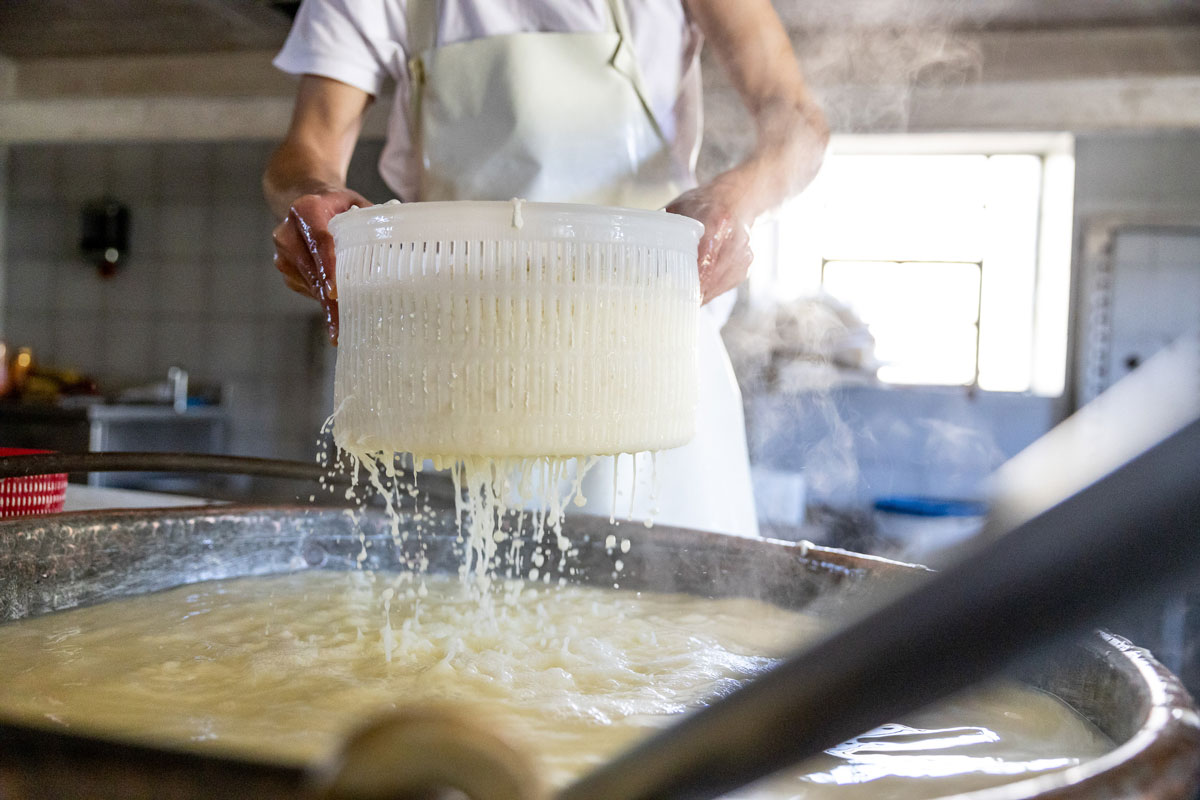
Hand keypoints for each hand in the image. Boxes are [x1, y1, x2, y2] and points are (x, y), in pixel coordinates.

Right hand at [272, 187, 369, 343]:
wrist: (304, 205)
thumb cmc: (337, 207)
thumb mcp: (355, 204)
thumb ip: (371, 221)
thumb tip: (399, 239)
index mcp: (306, 210)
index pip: (319, 241)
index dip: (328, 267)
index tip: (334, 292)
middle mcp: (288, 232)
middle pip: (312, 270)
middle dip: (329, 299)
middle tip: (342, 325)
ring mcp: (283, 253)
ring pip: (309, 284)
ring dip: (327, 303)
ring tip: (343, 325)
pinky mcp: (285, 269)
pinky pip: (307, 288)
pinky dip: (323, 297)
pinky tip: (337, 304)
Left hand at [666, 174, 754, 304]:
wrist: (739, 198)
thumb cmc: (704, 202)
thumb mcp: (680, 207)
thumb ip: (662, 227)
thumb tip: (635, 245)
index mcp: (717, 221)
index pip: (703, 260)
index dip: (686, 279)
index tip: (669, 291)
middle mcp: (734, 241)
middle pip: (709, 279)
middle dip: (687, 291)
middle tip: (666, 300)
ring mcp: (742, 257)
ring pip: (715, 288)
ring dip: (696, 295)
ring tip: (677, 297)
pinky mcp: (744, 270)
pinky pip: (721, 289)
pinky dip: (706, 291)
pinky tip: (695, 287)